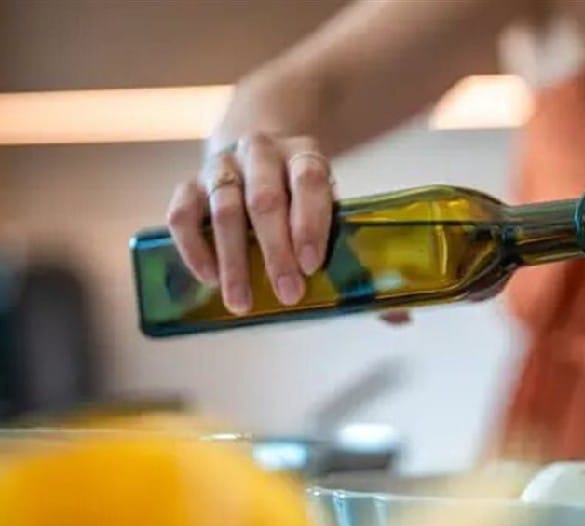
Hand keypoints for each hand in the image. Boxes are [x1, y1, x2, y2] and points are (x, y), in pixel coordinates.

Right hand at [166, 133, 409, 323]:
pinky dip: (193, 247)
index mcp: (305, 154)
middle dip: (276, 251)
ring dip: (233, 260)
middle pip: (265, 200)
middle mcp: (262, 153)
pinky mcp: (190, 182)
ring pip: (223, 209)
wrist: (257, 149)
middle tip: (288, 295)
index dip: (311, 222)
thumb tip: (400, 317)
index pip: (311, 181)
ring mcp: (222, 166)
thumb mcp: (331, 209)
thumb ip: (358, 257)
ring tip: (241, 303)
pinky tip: (207, 279)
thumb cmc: (301, 195)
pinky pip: (182, 213)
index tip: (312, 264)